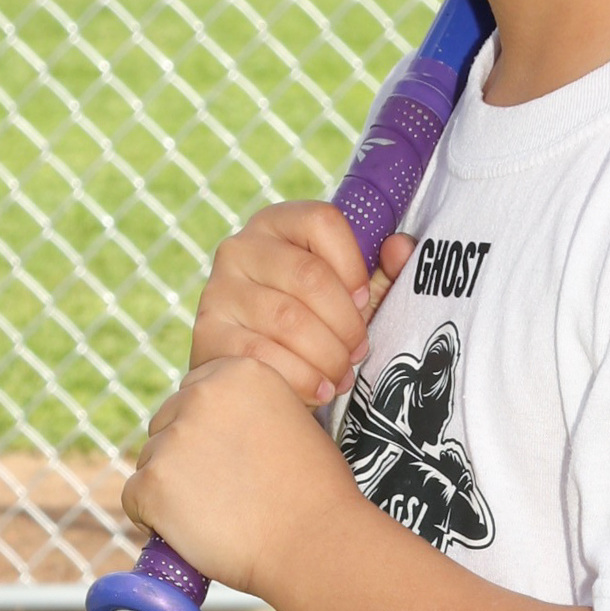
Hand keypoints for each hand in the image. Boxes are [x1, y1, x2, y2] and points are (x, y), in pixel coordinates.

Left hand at [121, 354, 357, 598]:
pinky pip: (135, 499)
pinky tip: (193, 531)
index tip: (228, 459)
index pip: (194, 393)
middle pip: (166, 424)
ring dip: (170, 488)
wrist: (314, 542)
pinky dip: (154, 519)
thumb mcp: (292, 421)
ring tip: (216, 515)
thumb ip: (249, 410)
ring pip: (150, 462)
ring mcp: (174, 438)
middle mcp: (202, 394)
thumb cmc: (314, 492)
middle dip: (183, 456)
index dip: (207, 431)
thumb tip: (216, 428)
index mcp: (239, 371)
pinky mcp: (153, 481)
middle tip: (222, 492)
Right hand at [189, 204, 415, 404]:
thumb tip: (401, 248)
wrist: (253, 374)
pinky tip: (318, 389)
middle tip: (357, 352)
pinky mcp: (208, 333)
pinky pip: (262, 356)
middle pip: (309, 275)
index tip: (362, 302)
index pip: (322, 221)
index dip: (354, 266)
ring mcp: (219, 290)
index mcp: (277, 224)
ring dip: (327, 356)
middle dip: (345, 323)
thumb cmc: (311, 325)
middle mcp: (241, 248)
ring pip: (288, 320)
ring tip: (340, 375)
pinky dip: (301, 378)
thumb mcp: (349, 295)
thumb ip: (382, 272)